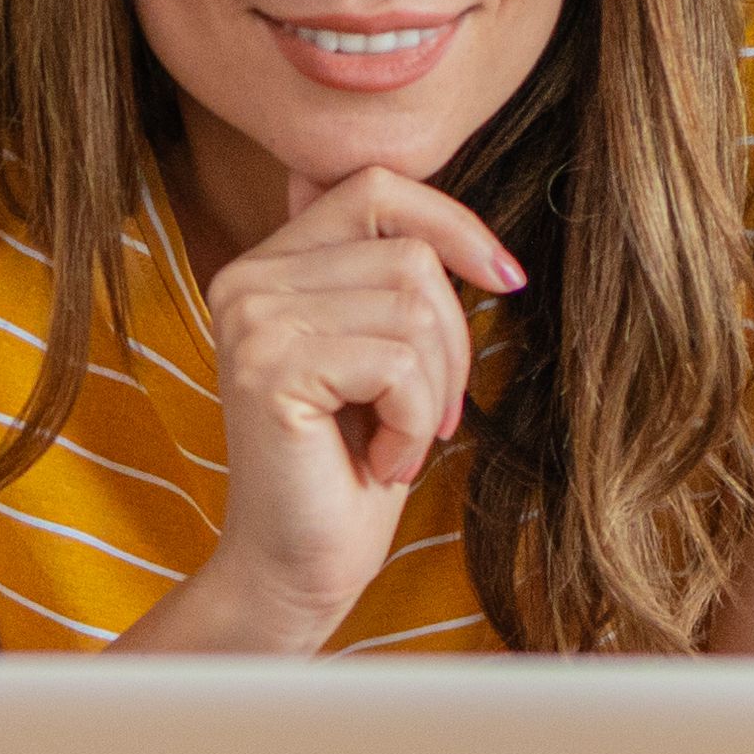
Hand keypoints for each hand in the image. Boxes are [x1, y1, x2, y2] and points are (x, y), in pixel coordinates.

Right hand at [178, 166, 525, 647]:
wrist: (299, 567)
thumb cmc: (352, 465)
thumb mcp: (384, 353)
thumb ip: (391, 279)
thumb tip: (452, 226)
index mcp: (270, 263)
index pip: (376, 186)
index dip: (453, 222)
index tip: (506, 279)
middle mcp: (247, 277)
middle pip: (409, 253)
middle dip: (450, 342)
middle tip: (432, 415)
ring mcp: (252, 318)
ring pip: (412, 305)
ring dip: (433, 389)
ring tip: (399, 440)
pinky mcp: (269, 366)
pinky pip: (398, 361)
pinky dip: (415, 420)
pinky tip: (380, 461)